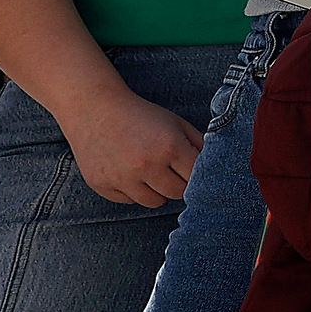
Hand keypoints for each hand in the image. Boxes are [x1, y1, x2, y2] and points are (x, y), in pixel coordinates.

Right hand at [62, 84, 203, 206]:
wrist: (95, 109)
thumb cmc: (142, 116)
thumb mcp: (176, 123)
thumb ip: (199, 145)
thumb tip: (215, 168)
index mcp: (169, 146)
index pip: (196, 177)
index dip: (196, 174)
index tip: (192, 170)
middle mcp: (146, 165)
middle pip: (177, 193)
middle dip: (178, 183)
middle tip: (171, 169)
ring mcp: (122, 177)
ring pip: (154, 202)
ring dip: (157, 190)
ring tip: (150, 171)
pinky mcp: (102, 185)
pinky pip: (129, 201)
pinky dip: (133, 191)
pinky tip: (128, 171)